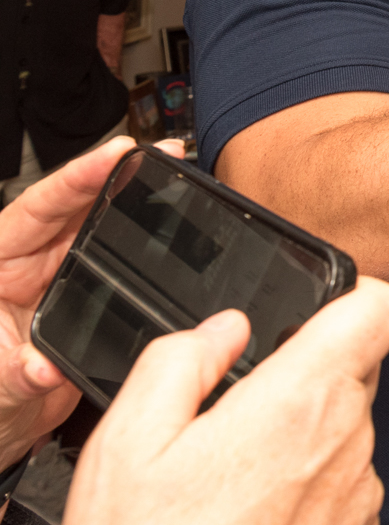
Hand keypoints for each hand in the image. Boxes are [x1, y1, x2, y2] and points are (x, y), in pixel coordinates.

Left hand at [0, 135, 175, 468]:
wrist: (11, 425)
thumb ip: (15, 373)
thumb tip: (42, 368)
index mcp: (0, 263)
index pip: (37, 207)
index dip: (77, 177)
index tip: (116, 154)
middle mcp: (33, 260)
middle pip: (79, 204)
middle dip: (121, 172)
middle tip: (163, 154)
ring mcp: (66, 272)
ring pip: (105, 224)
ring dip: (140, 198)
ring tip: (176, 173)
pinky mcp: (96, 290)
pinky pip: (124, 257)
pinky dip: (153, 238)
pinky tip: (181, 221)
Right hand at [64, 277, 388, 524]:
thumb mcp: (128, 443)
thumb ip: (180, 361)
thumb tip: (222, 328)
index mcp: (300, 400)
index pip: (380, 309)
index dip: (354, 294)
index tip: (322, 303)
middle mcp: (347, 441)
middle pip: (354, 369)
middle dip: (305, 374)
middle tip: (237, 410)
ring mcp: (357, 491)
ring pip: (346, 428)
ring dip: (303, 434)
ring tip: (232, 475)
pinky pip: (342, 481)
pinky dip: (307, 483)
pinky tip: (251, 510)